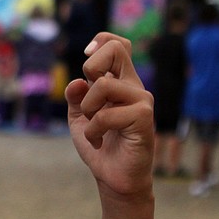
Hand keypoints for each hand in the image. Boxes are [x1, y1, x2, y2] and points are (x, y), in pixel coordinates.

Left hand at [64, 33, 154, 197]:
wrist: (113, 176)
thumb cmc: (99, 144)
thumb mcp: (79, 118)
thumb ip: (75, 97)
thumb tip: (77, 82)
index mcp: (119, 82)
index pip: (118, 45)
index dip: (102, 42)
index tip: (87, 57)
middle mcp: (133, 87)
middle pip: (116, 50)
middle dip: (90, 69)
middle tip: (88, 99)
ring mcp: (141, 100)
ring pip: (102, 84)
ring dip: (87, 110)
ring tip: (93, 128)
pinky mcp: (143, 118)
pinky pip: (106, 114)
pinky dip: (93, 130)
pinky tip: (99, 142)